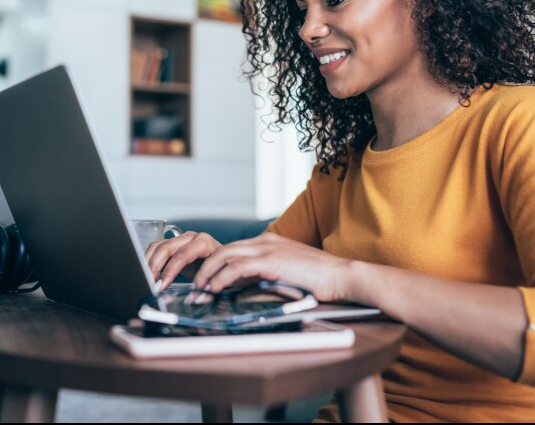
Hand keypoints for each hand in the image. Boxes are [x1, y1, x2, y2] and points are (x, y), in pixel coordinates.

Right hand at [145, 231, 220, 289]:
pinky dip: (148, 261)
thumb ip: (207, 285)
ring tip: (146, 281)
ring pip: (158, 247)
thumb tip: (197, 298)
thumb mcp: (218, 277)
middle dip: (155, 268)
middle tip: (150, 284)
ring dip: (149, 264)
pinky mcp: (172, 244)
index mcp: (204, 243)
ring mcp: (180, 239)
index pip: (182, 255)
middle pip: (166, 248)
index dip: (170, 271)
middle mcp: (191, 238)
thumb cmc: (222, 269)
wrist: (224, 263)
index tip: (161, 285)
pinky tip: (147, 274)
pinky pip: (155, 249)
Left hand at [192, 232, 352, 302]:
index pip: (232, 250)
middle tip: (192, 287)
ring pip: (224, 255)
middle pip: (222, 250)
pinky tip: (213, 290)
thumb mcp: (286, 273)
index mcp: (268, 242)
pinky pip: (236, 267)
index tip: (201, 282)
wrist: (342, 275)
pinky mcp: (271, 260)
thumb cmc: (318, 279)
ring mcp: (268, 248)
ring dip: (206, 275)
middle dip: (203, 268)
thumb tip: (241, 287)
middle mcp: (265, 240)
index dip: (213, 265)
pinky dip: (220, 279)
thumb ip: (265, 274)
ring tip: (197, 292)